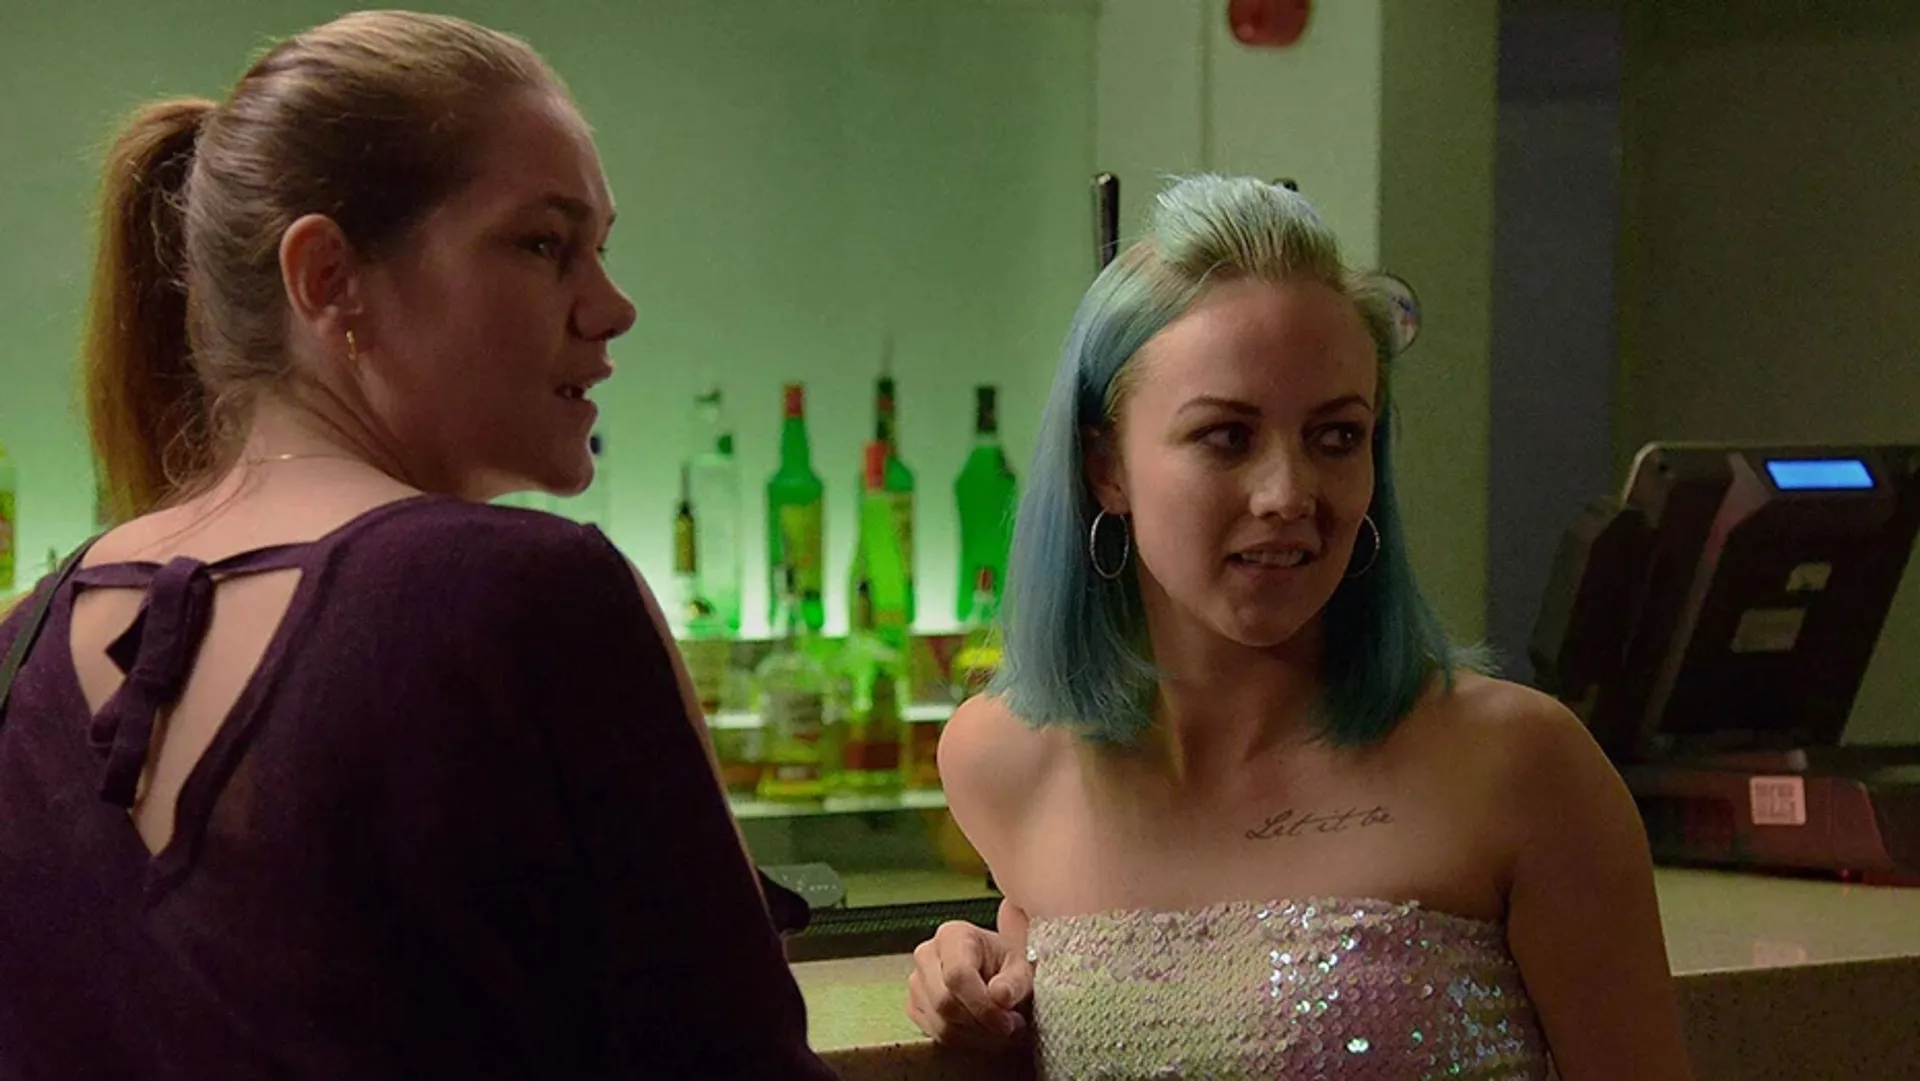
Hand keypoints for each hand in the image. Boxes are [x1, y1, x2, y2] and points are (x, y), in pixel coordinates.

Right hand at [906, 919, 1033, 1050]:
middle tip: (1008, 1029)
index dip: (982, 1005)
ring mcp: (917, 981)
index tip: (1007, 1022)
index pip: (957, 976)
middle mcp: (927, 954)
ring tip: (1000, 1032)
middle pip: (944, 1002)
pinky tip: (982, 1033)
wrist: (996, 973)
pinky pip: (934, 1034)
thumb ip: (1015, 982)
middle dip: (980, 1024)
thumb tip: (999, 996)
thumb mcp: (1022, 969)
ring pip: (940, 1024)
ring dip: (975, 1037)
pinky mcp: (915, 1006)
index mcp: (953, 935)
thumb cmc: (1008, 966)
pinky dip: (962, 1041)